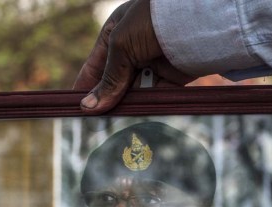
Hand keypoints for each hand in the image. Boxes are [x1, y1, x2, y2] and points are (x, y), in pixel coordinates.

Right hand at [73, 0, 193, 113]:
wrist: (194, 19)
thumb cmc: (150, 21)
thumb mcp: (121, 46)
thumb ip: (108, 79)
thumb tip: (89, 107)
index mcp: (115, 34)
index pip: (95, 65)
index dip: (86, 86)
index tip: (77, 108)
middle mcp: (133, 49)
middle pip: (115, 82)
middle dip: (106, 100)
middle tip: (95, 122)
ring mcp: (153, 63)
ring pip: (134, 92)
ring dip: (126, 106)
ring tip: (114, 122)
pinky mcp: (172, 77)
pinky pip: (155, 96)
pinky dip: (146, 106)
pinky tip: (134, 117)